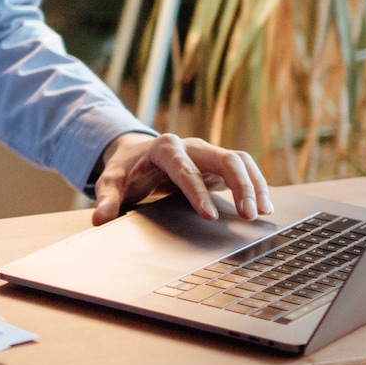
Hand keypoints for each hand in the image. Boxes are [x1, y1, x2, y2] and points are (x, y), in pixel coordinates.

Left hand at [90, 132, 272, 225]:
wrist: (135, 154)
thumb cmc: (125, 170)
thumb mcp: (112, 182)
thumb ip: (107, 199)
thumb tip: (100, 220)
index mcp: (164, 148)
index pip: (184, 168)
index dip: (197, 191)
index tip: (209, 216)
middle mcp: (190, 145)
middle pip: (224, 157)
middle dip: (239, 185)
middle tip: (249, 216)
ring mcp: (207, 152)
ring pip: (239, 160)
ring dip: (254, 185)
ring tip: (263, 213)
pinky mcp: (218, 162)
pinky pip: (244, 168)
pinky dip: (257, 185)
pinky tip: (265, 207)